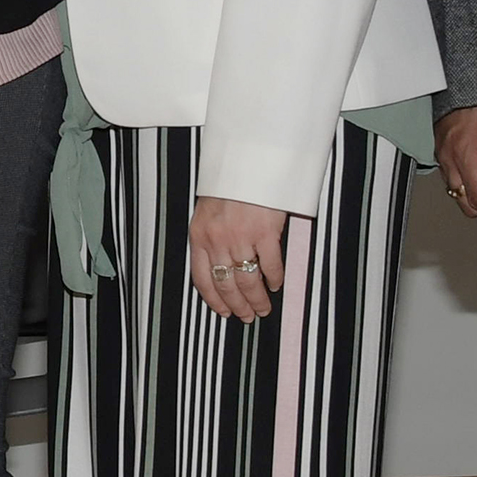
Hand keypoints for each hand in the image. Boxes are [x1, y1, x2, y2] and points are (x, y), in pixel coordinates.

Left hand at [188, 194, 288, 322]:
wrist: (248, 160)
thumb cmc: (230, 184)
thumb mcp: (208, 210)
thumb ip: (211, 237)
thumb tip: (221, 265)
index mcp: (199, 235)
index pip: (202, 278)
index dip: (213, 300)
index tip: (223, 312)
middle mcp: (217, 240)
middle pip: (226, 285)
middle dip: (237, 306)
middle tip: (247, 316)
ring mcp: (241, 237)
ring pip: (248, 281)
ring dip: (257, 299)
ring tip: (263, 308)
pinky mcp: (264, 232)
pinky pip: (270, 265)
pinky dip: (274, 279)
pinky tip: (276, 284)